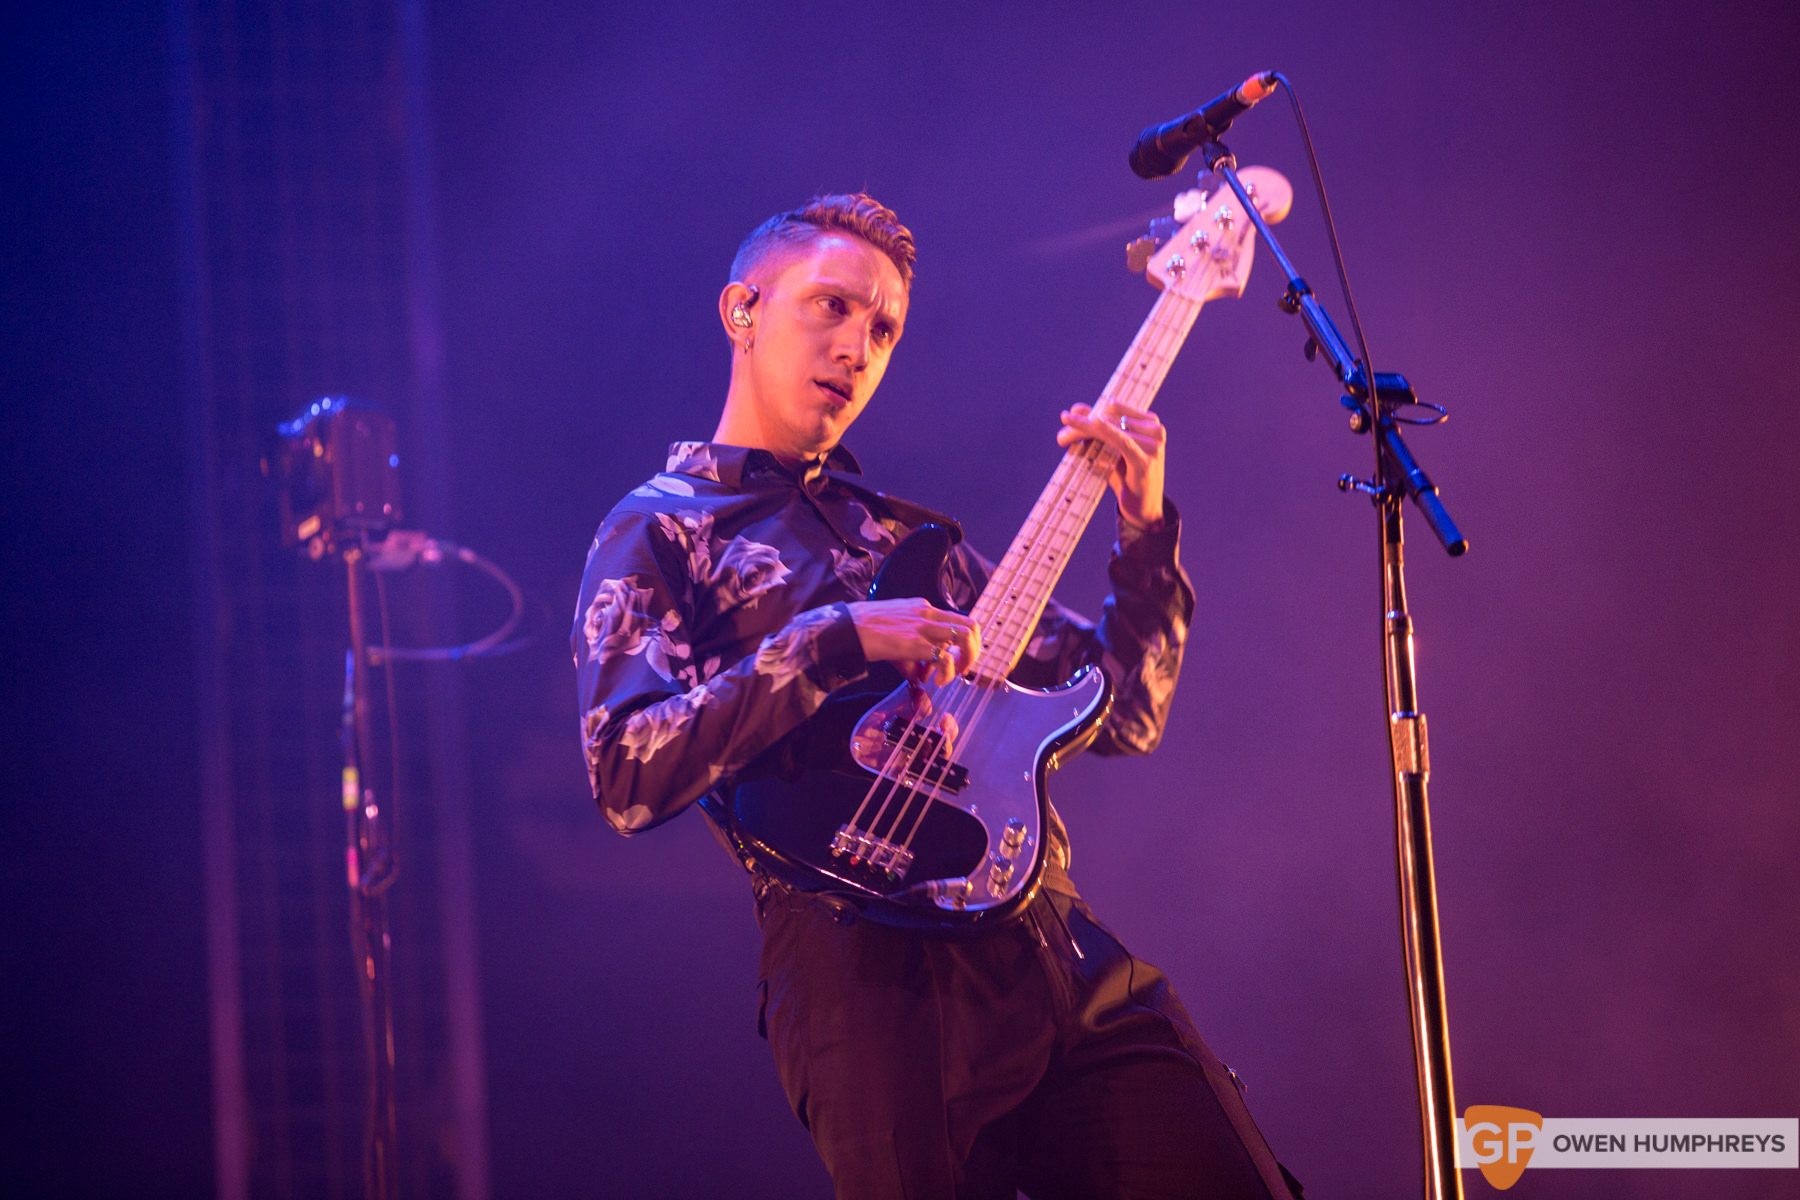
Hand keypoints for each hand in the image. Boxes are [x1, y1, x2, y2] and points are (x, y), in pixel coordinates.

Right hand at [845, 597, 980, 685]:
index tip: (958, 660)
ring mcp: (922, 626)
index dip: (966, 643)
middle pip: (971, 626)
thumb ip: (913, 654)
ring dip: (965, 660)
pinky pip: (944, 657)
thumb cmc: (865, 631)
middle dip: (973, 651)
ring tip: (951, 675)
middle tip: (963, 669)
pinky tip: (935, 681)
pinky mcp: (914, 643)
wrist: (845, 628)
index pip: (959, 620)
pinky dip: (946, 673)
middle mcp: (927, 613)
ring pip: (964, 636)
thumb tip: (923, 677)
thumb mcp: (895, 636)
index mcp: (923, 608)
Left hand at [1056, 402, 1166, 529]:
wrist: (1143, 510)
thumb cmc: (1126, 478)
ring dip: (1082, 431)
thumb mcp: (1110, 451)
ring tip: (1063, 439)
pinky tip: (1094, 424)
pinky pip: (1121, 440)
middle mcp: (1154, 429)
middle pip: (1110, 415)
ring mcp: (1153, 444)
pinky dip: (1107, 430)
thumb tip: (1076, 407)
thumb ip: (1097, 429)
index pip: (1114, 407)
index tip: (1066, 418)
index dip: (1090, 411)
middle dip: (1082, 424)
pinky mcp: (1146, 460)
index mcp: (1149, 422)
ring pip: (1109, 427)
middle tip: (1061, 437)